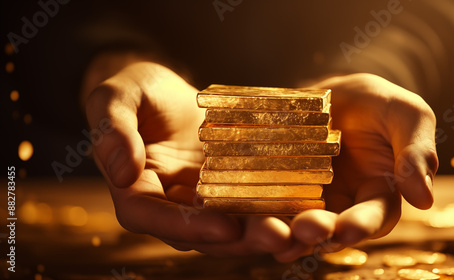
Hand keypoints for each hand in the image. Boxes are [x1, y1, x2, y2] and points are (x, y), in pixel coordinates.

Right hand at [85, 62, 293, 255]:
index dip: (186, 226)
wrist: (167, 94)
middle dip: (240, 239)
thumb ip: (112, 129)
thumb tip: (122, 172)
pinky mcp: (227, 189)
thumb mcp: (116, 97)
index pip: (152, 218)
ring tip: (299, 230)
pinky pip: (249, 203)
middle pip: (200, 232)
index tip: (226, 227)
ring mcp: (201, 200)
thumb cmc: (137, 92)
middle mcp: (170, 204)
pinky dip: (274, 209)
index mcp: (135, 190)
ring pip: (230, 225)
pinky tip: (305, 208)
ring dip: (263, 231)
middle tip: (279, 236)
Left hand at [274, 73, 438, 261]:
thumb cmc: (378, 103)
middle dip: (320, 231)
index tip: (349, 229)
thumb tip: (424, 200)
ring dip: (289, 233)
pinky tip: (250, 220)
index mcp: (380, 193)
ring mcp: (313, 199)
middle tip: (306, 230)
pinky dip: (264, 214)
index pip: (376, 216)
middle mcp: (345, 204)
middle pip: (333, 227)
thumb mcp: (406, 115)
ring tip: (277, 236)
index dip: (363, 225)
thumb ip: (416, 152)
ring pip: (300, 223)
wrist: (336, 94)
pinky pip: (274, 204)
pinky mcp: (284, 188)